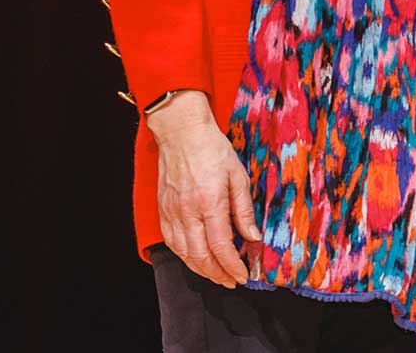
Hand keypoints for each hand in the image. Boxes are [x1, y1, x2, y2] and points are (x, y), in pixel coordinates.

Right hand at [148, 90, 258, 287]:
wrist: (182, 133)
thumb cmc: (213, 150)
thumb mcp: (238, 175)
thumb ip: (244, 209)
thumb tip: (253, 237)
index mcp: (210, 203)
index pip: (221, 246)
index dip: (232, 265)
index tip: (243, 275)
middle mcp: (188, 212)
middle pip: (201, 256)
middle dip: (217, 274)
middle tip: (232, 281)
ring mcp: (172, 213)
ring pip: (184, 254)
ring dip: (201, 269)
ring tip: (217, 275)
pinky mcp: (163, 211)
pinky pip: (172, 242)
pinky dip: (184, 256)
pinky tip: (196, 258)